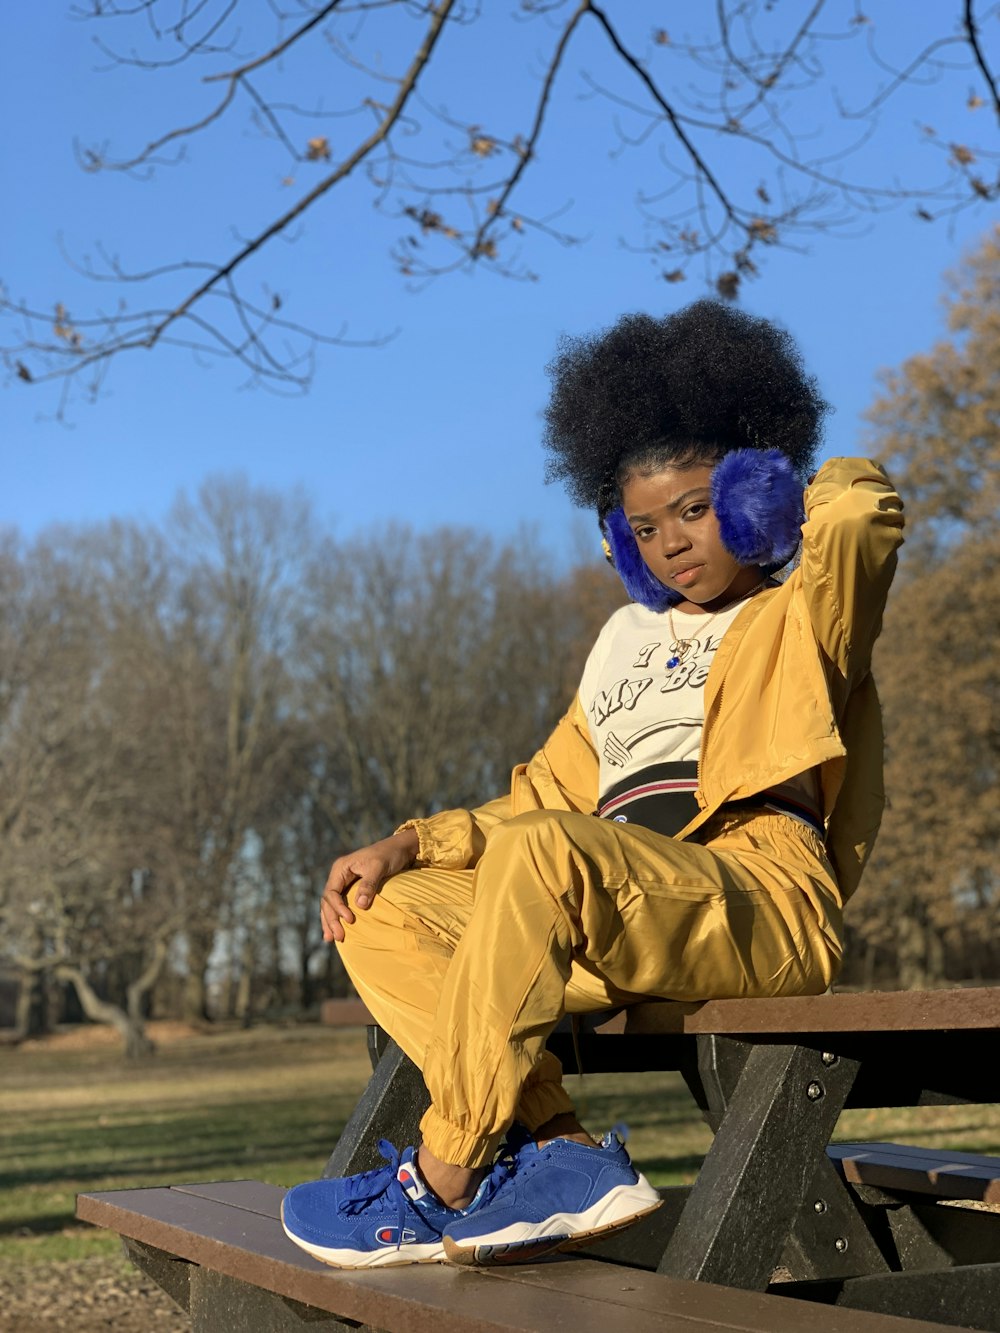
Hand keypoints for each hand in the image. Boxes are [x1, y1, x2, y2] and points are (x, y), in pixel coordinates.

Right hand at [321, 829, 418, 943]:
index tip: (350, 920)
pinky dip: (337, 916)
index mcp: (341, 868)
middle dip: (331, 919)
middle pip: (327, 901)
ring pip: (330, 904)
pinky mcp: (351, 888)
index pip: (331, 892)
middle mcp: (339, 875)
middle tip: (338, 937)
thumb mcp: (379, 867)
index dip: (338, 908)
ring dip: (330, 921)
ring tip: (330, 938)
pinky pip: (340, 904)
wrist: (400, 848)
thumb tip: (360, 906)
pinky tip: (337, 928)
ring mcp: (344, 882)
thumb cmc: (390, 855)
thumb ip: (368, 885)